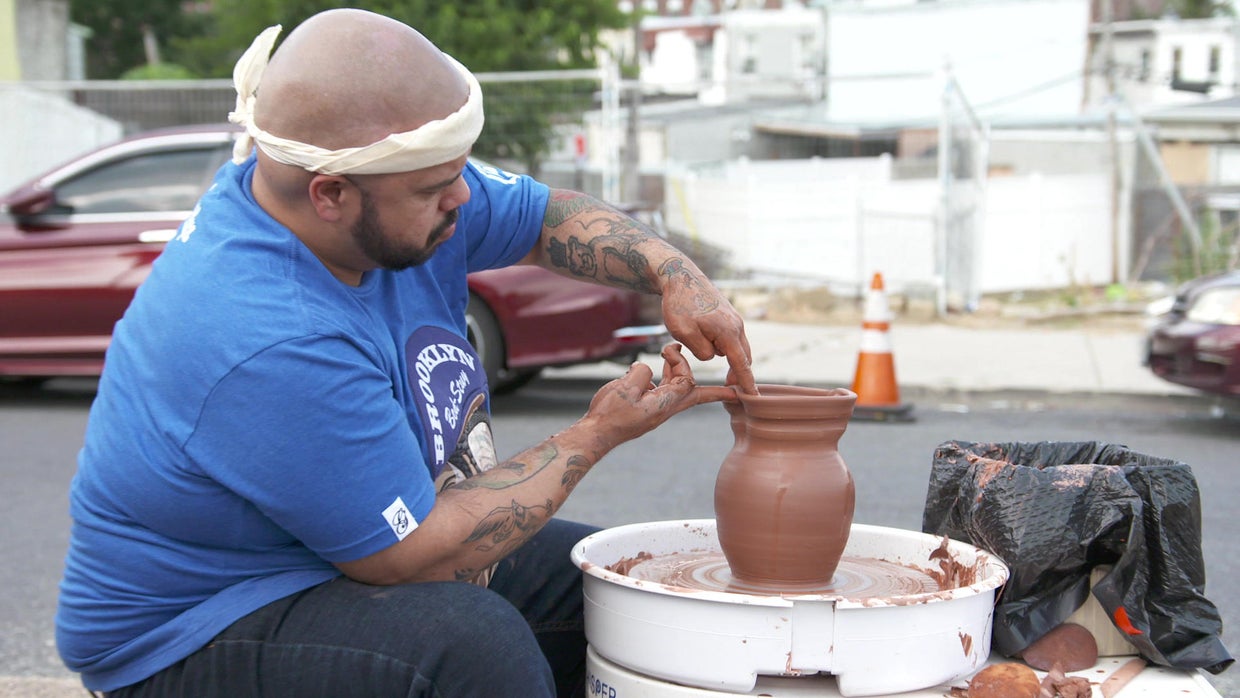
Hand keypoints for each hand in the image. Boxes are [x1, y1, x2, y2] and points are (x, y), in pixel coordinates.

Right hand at [582, 343, 735, 449]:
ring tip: (677, 356)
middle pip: (696, 394)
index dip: (681, 363)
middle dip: (715, 391)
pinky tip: (654, 368)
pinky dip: (663, 377)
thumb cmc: (610, 414)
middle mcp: (664, 408)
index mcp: (665, 404)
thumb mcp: (624, 389)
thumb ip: (640, 374)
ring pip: (678, 390)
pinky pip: (661, 391)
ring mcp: (656, 409)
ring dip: (681, 374)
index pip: (687, 381)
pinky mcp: (646, 409)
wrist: (597, 433)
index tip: (668, 351)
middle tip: (736, 391)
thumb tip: (646, 368)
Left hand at [657, 261, 757, 394]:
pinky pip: (730, 336)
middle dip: (739, 373)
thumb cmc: (679, 305)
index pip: (741, 364)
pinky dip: (724, 345)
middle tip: (729, 386)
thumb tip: (714, 357)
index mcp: (727, 332)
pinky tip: (707, 340)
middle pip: (744, 357)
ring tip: (710, 357)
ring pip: (736, 346)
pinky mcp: (727, 314)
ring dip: (729, 357)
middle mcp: (736, 325)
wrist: (680, 275)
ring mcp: (733, 318)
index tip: (754, 398)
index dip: (747, 383)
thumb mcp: (684, 333)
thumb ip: (702, 352)